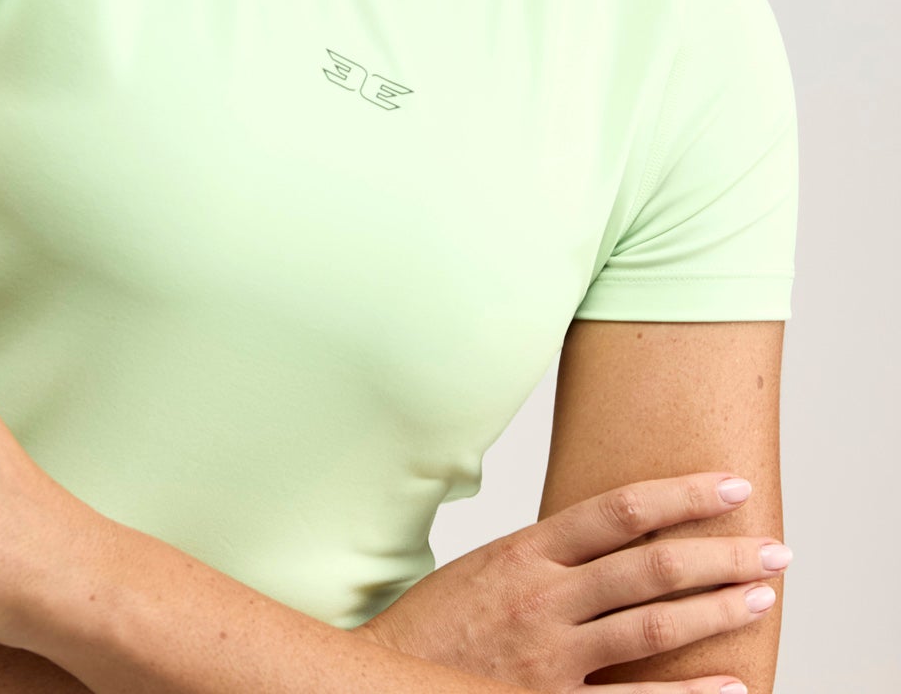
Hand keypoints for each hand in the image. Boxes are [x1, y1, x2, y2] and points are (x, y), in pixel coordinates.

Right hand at [358, 471, 788, 692]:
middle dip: (722, 553)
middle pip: (652, 564)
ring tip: (763, 596)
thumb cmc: (437, 625)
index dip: (682, 496)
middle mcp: (545, 595)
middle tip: (775, 547)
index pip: (621, 509)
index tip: (731, 487)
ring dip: (718, 609)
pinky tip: (732, 685)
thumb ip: (547, 556)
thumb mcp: (486, 569)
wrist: (386, 680)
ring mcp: (552, 653)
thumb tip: (609, 536)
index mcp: (527, 551)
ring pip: (653, 624)